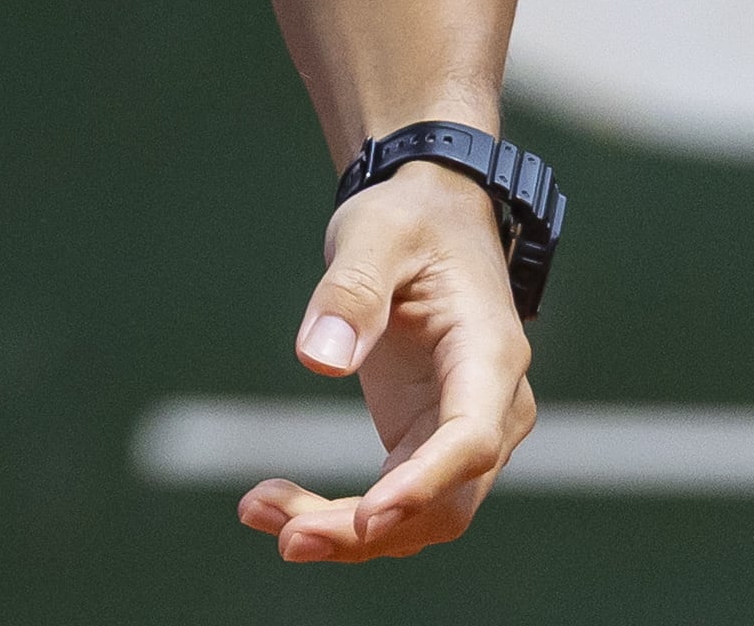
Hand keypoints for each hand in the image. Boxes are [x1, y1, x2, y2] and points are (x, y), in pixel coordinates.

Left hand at [235, 159, 536, 562]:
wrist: (433, 216)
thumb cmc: (411, 219)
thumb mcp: (377, 233)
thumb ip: (351, 290)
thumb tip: (317, 358)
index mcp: (490, 353)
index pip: (470, 439)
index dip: (423, 484)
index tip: (366, 516)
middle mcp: (493, 407)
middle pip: (445, 501)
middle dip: (366, 530)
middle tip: (284, 535)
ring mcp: (465, 434)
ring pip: (421, 518)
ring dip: (346, 534)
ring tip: (260, 513)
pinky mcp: (428, 444)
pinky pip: (394, 503)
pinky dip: (340, 518)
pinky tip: (276, 504)